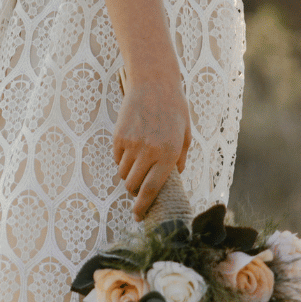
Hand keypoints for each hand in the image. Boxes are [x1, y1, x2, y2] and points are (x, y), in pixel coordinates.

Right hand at [113, 73, 190, 221]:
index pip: (151, 190)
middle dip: (134, 189)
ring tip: (137, 160)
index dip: (142, 207)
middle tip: (138, 184)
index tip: (138, 216)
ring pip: (123, 173)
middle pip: (132, 185)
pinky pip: (116, 158)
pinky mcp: (119, 136)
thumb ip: (178, 160)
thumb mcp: (184, 135)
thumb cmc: (173, 110)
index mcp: (168, 154)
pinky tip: (131, 145)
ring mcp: (132, 144)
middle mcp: (149, 151)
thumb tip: (170, 179)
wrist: (154, 84)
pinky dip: (122, 158)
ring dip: (128, 173)